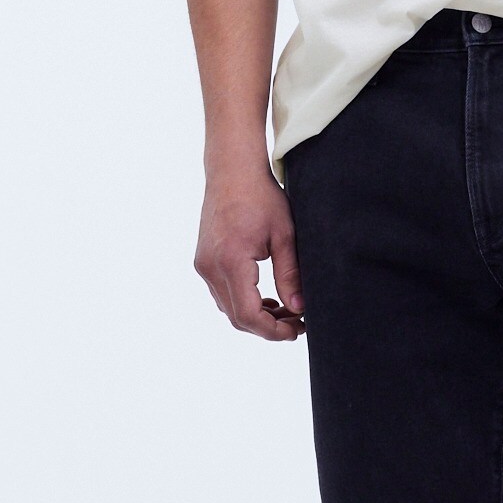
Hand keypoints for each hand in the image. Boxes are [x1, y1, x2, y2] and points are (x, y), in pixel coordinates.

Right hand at [194, 166, 304, 340]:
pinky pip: (222, 294)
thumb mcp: (285, 236)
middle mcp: (210, 267)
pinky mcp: (203, 261)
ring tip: (287, 312)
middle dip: (267, 327)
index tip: (296, 330)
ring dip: (255, 316)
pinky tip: (266, 298)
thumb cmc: (262, 197)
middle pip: (236, 317)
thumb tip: (299, 310)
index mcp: (231, 261)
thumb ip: (291, 275)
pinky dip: (243, 302)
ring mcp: (203, 265)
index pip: (248, 314)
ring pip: (228, 308)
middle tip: (298, 325)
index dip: (272, 331)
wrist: (232, 171)